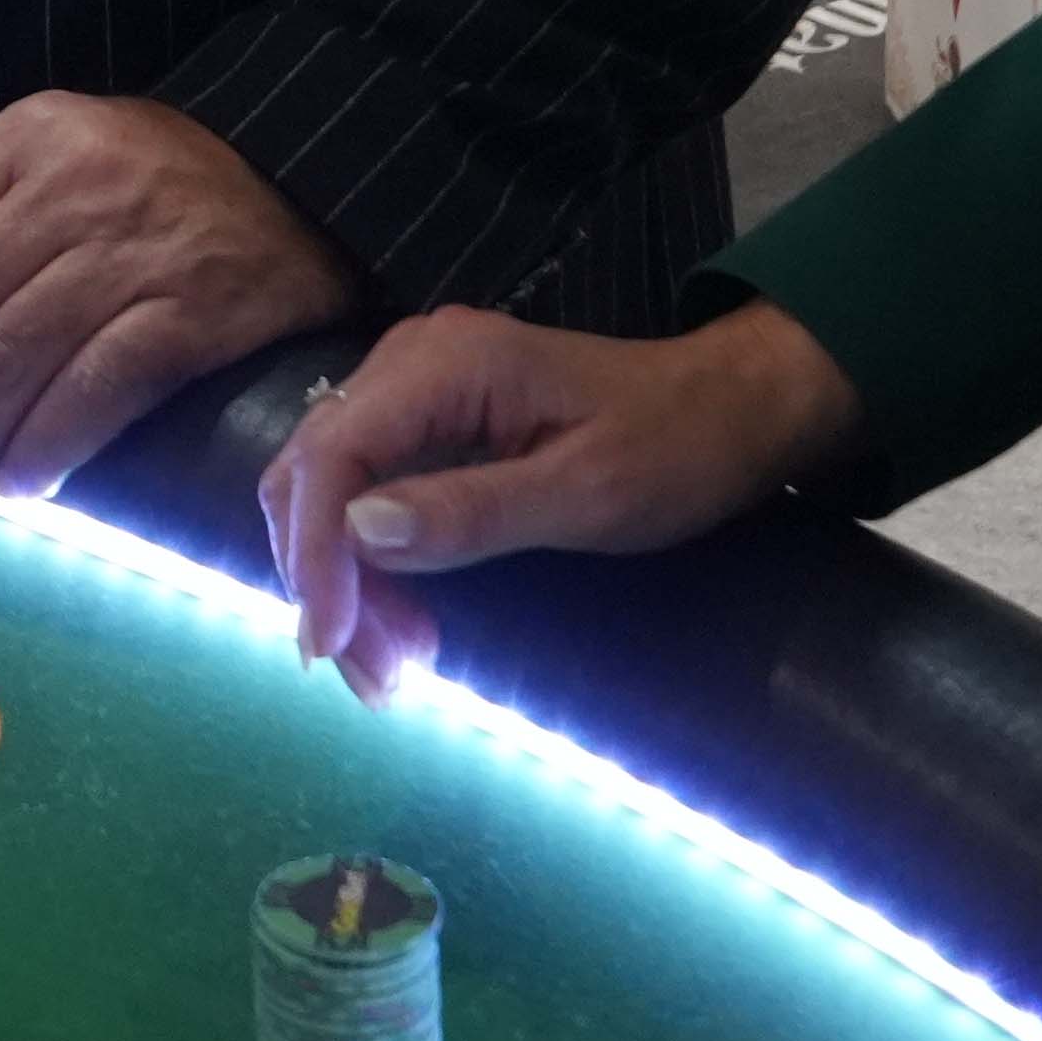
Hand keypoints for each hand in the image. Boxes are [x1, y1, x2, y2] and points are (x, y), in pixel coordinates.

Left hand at [0, 89, 359, 505]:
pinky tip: (24, 482)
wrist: (303, 184)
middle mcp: (75, 183)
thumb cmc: (147, 182)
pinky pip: (100, 384)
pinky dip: (48, 442)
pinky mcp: (200, 306)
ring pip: (15, 352)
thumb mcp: (31, 152)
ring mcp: (140, 245)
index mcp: (24, 140)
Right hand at [258, 297, 859, 697]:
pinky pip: (364, 492)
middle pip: (312, 475)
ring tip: (396, 666)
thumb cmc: (673, 449)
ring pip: (327, 490)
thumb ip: (471, 511)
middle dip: (327, 582)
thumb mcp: (585, 494)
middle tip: (379, 676)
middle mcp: (410, 364)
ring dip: (343, 583)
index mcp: (445, 365)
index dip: (316, 554)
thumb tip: (358, 531)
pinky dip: (369, 565)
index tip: (332, 644)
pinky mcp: (427, 423)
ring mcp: (414, 390)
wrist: (728, 410)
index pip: (332, 456)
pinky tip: (405, 620)